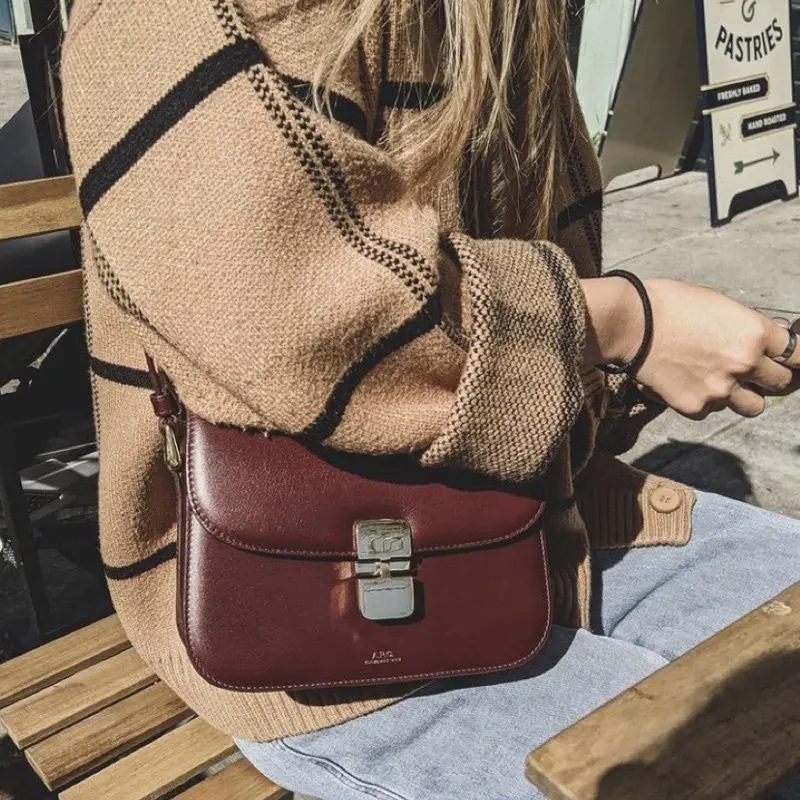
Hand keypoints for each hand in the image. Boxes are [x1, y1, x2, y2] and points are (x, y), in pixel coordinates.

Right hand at [583, 277, 797, 418]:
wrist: (630, 324)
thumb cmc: (669, 305)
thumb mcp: (718, 304)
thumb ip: (745, 327)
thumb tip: (757, 342)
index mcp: (755, 333)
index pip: (798, 355)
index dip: (794, 358)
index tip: (790, 361)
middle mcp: (744, 364)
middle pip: (780, 384)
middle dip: (769, 377)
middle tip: (752, 371)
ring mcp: (720, 389)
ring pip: (751, 406)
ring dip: (741, 395)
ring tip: (719, 381)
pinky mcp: (694, 406)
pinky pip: (712, 411)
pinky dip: (705, 402)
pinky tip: (688, 383)